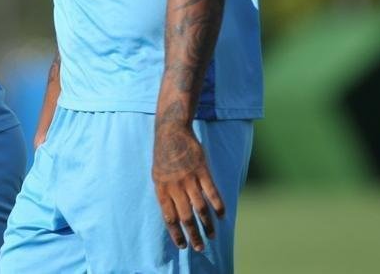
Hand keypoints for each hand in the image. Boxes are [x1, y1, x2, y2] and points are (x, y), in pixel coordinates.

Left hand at [152, 123, 224, 252]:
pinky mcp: (202, 171)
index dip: (176, 233)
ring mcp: (189, 179)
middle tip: (199, 248)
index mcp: (162, 189)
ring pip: (200, 208)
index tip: (182, 246)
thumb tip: (172, 218)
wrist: (171, 132)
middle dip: (193, 235)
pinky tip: (221, 216)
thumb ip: (166, 195)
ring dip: (207, 225)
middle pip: (185, 217)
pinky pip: (212, 193)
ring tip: (211, 236)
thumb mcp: (158, 176)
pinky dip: (218, 206)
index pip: (169, 217)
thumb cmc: (164, 157)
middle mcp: (175, 186)